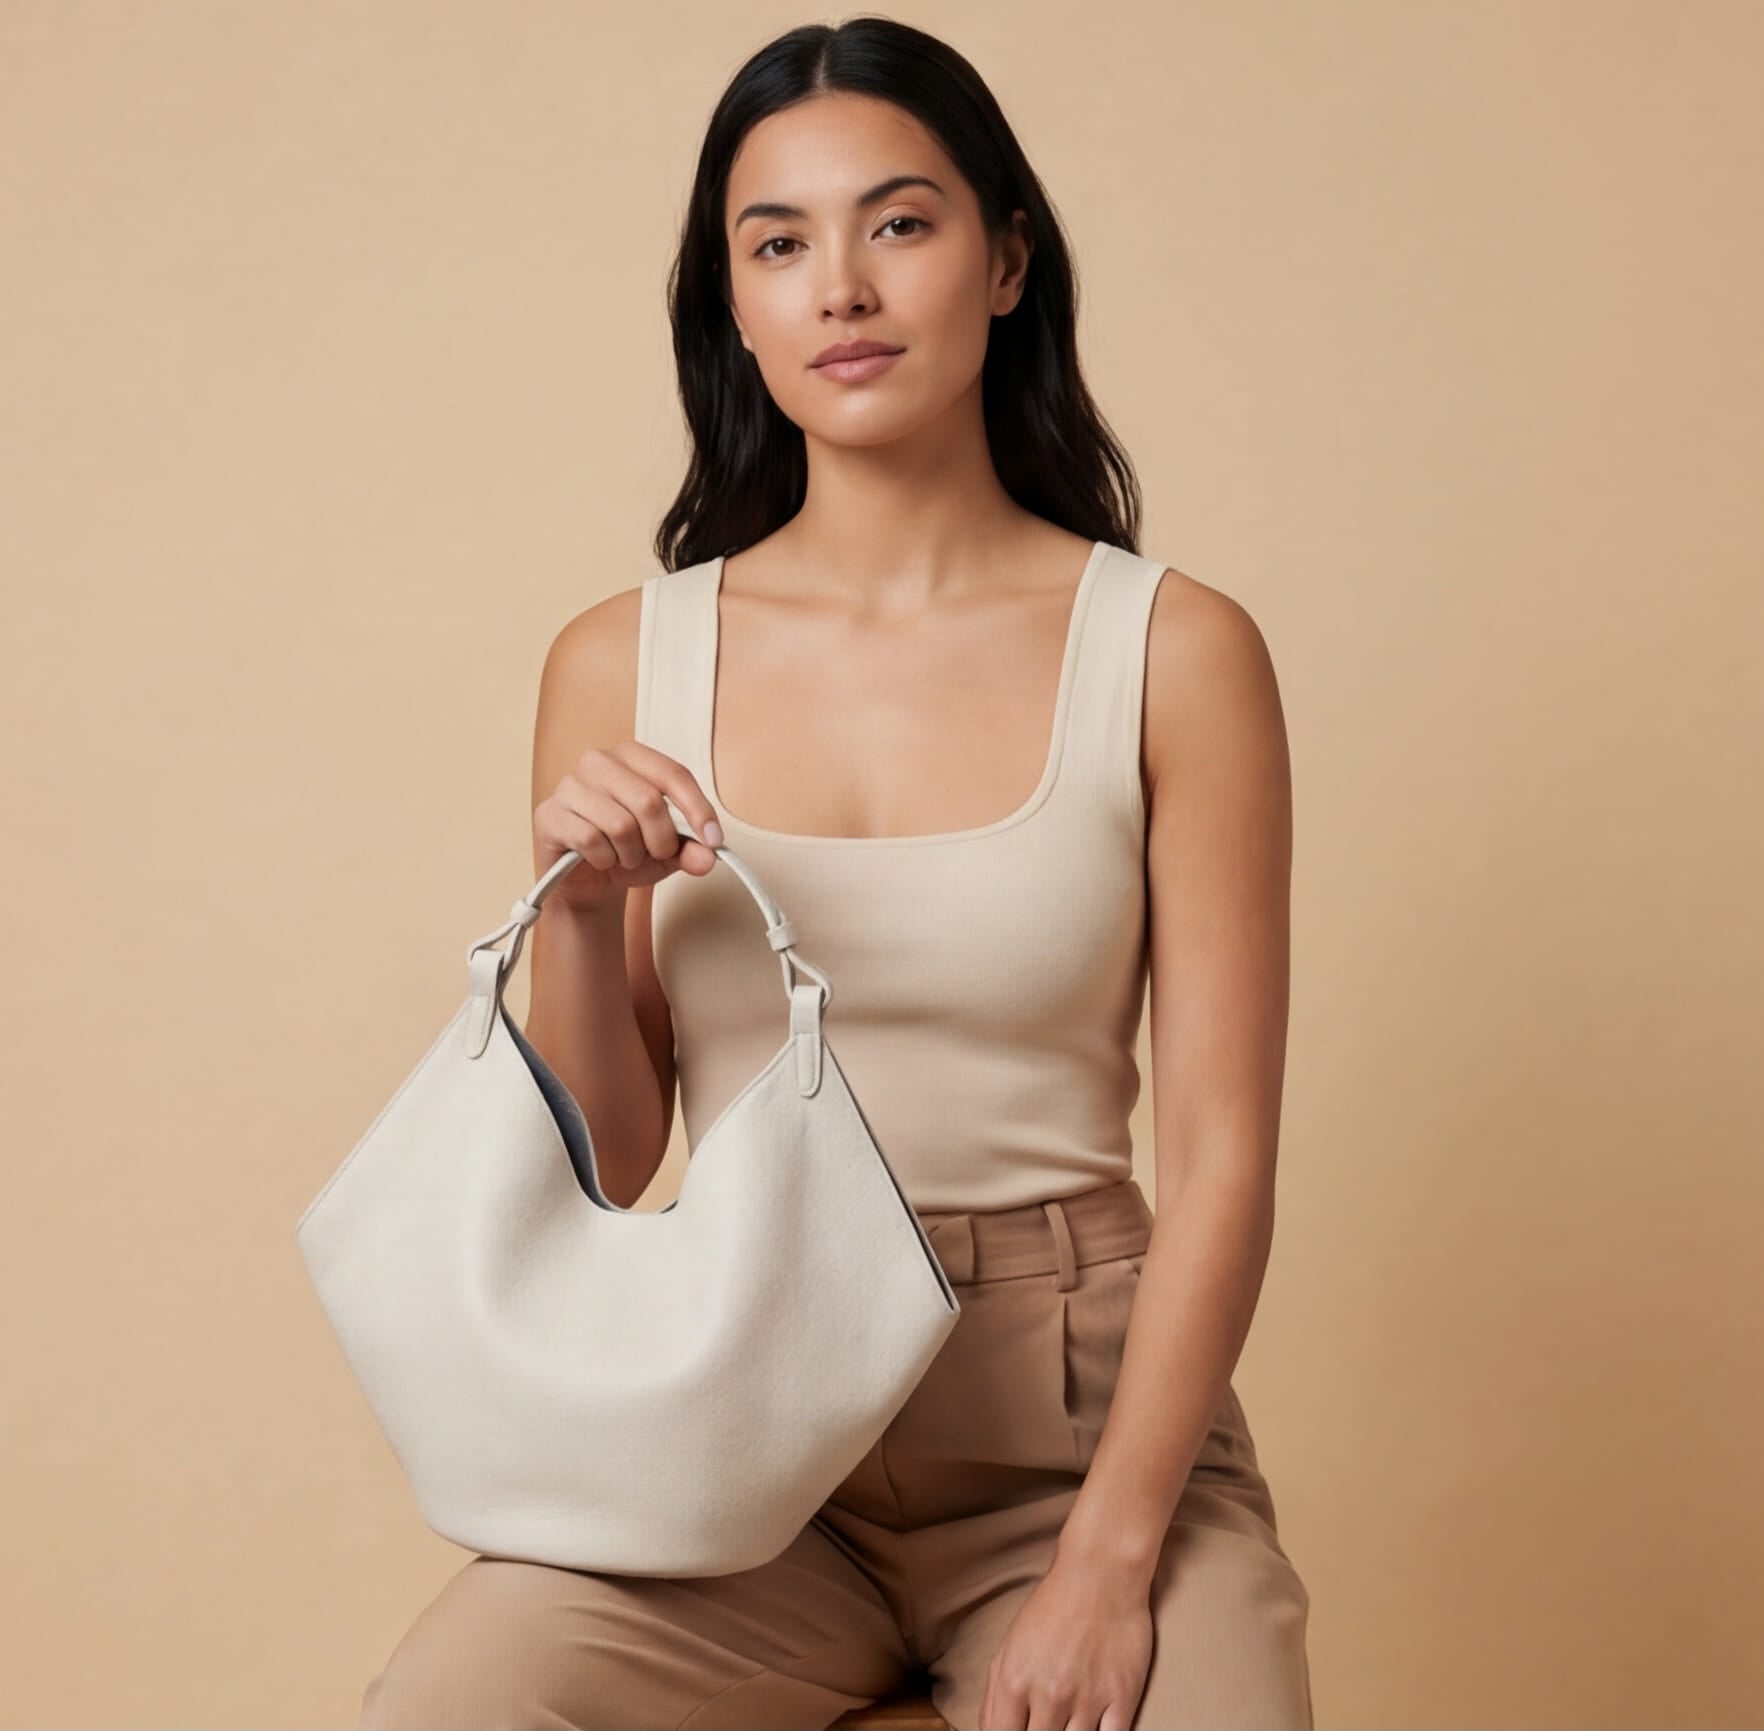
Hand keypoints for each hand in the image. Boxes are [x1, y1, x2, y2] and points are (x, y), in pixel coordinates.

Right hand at [533, 741, 722, 912]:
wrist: (585, 879)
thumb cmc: (626, 851)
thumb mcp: (667, 853)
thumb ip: (690, 850)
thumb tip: (708, 856)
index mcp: (632, 756)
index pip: (673, 774)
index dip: (698, 808)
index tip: (714, 840)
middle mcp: (598, 761)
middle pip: (649, 801)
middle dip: (661, 841)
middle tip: (656, 855)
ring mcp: (569, 785)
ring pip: (620, 825)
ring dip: (630, 854)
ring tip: (624, 857)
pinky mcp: (550, 814)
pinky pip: (591, 840)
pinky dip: (604, 859)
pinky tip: (599, 859)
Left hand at [977, 1551, 1152, 1729]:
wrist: (1101, 1574)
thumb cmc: (1052, 1607)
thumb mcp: (1010, 1645)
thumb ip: (996, 1696)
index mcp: (1015, 1682)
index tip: (1019, 1730)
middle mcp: (1050, 1695)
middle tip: (1047, 1721)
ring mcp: (1088, 1699)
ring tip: (1066, 1719)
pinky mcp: (1122, 1697)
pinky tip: (1094, 1726)